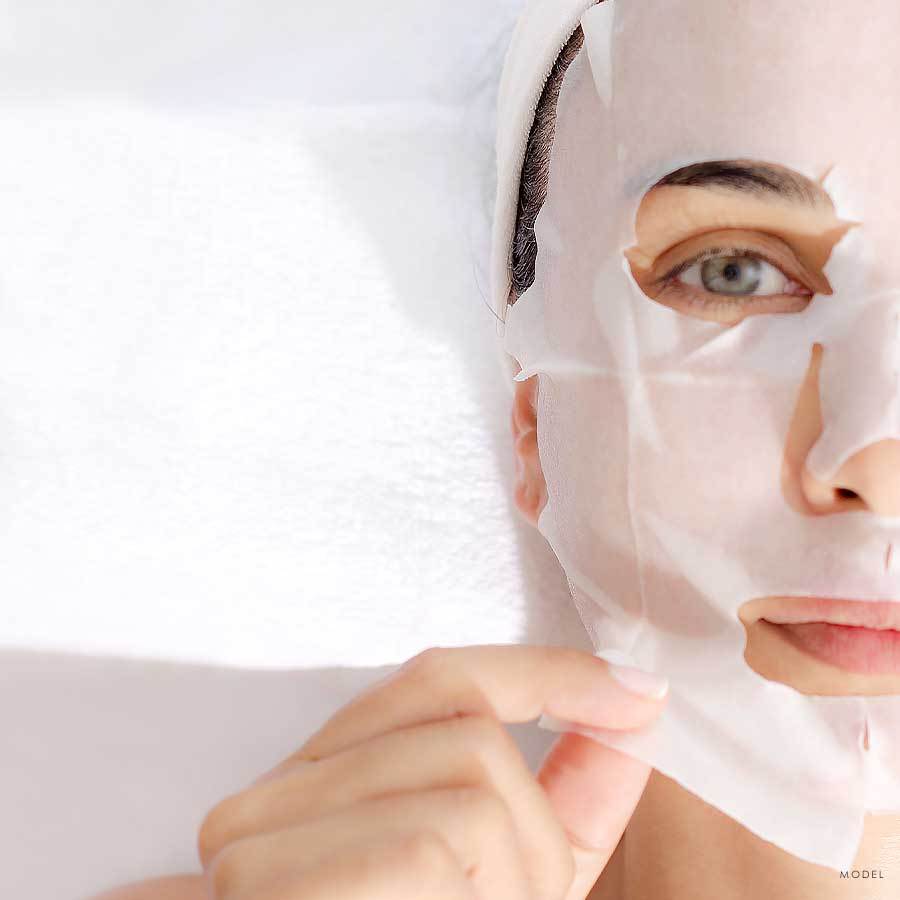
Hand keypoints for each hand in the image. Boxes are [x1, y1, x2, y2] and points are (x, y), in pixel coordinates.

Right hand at [196, 644, 668, 898]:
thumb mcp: (504, 889)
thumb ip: (564, 805)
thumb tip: (637, 717)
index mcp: (329, 779)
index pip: (439, 678)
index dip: (547, 673)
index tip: (637, 694)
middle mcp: (277, 790)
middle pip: (469, 735)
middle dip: (536, 831)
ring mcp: (255, 834)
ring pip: (469, 795)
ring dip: (514, 885)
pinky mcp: (261, 879)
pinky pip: (431, 848)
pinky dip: (479, 899)